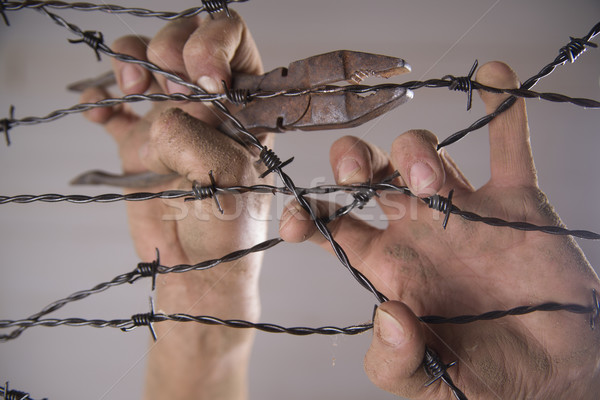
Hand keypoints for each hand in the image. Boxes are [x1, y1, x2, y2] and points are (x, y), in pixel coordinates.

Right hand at [81, 11, 269, 399]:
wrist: (198, 270)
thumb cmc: (227, 230)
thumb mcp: (226, 174)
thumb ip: (192, 137)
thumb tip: (157, 118)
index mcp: (244, 106)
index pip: (231, 43)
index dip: (213, 44)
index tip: (203, 76)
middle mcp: (208, 106)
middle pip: (184, 43)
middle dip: (170, 48)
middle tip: (166, 83)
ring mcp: (172, 122)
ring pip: (146, 64)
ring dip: (132, 60)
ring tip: (130, 83)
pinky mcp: (138, 145)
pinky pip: (114, 109)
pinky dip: (100, 101)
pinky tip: (96, 110)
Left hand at [279, 61, 599, 398]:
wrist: (552, 373)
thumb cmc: (481, 376)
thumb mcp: (422, 380)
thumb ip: (393, 360)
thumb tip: (388, 313)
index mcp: (385, 264)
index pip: (332, 223)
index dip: (308, 212)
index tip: (297, 218)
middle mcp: (417, 227)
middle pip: (370, 171)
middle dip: (352, 158)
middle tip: (354, 172)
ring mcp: (463, 209)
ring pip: (424, 152)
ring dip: (418, 152)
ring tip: (434, 187)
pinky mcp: (515, 200)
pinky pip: (506, 143)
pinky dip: (501, 108)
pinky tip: (492, 76)